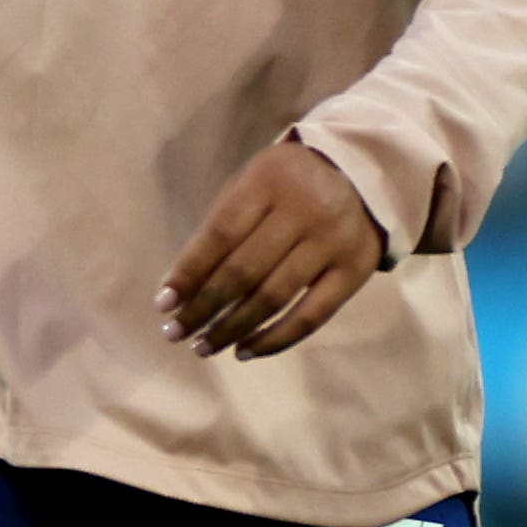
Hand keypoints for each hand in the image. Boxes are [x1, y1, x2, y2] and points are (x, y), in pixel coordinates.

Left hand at [159, 137, 387, 360]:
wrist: (364, 174)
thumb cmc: (288, 183)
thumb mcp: (252, 183)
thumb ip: (221, 225)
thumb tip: (183, 285)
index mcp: (268, 181)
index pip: (220, 235)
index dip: (188, 272)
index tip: (162, 304)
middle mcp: (304, 211)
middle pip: (244, 271)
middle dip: (204, 307)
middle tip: (175, 332)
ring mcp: (333, 243)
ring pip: (275, 297)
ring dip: (233, 329)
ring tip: (204, 346)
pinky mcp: (356, 271)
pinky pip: (313, 316)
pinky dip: (276, 339)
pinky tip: (245, 351)